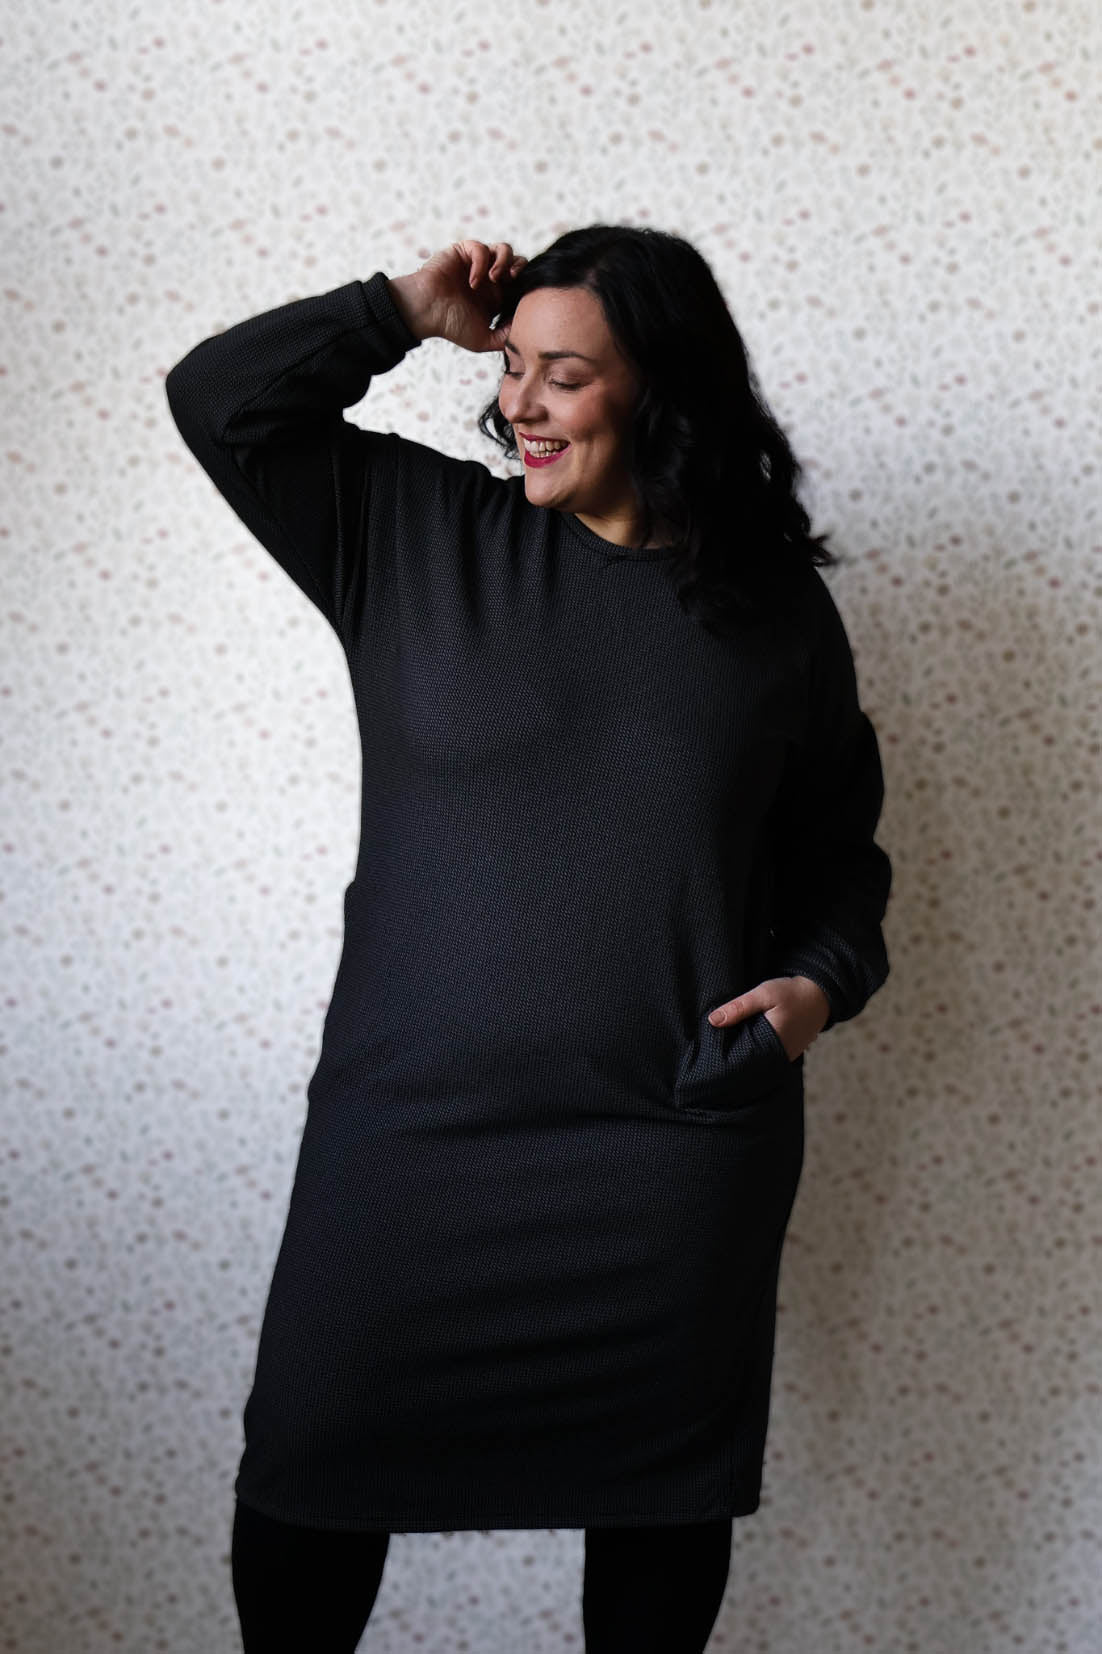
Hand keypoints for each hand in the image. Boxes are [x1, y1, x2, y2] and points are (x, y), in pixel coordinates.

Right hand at [387, 239, 527, 351]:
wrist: (427, 312)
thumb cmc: (450, 327)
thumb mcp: (483, 340)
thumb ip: (505, 337)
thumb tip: (524, 329)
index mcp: (496, 296)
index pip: (521, 284)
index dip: (526, 286)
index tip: (522, 296)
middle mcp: (489, 278)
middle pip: (518, 262)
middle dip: (521, 269)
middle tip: (514, 281)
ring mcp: (477, 263)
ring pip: (504, 249)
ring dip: (504, 261)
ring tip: (494, 278)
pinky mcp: (464, 252)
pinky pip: (481, 248)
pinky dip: (481, 263)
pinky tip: (473, 281)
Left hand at [706, 975, 830, 1061]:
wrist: (820, 993)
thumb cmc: (792, 993)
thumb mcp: (763, 994)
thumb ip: (739, 1007)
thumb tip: (713, 1021)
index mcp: (774, 1043)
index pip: (744, 1058)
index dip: (728, 1055)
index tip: (713, 1049)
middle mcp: (782, 1055)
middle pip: (751, 1062)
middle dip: (736, 1055)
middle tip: (718, 1049)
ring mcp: (788, 1055)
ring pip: (761, 1060)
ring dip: (748, 1053)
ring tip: (730, 1046)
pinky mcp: (790, 1052)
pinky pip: (770, 1056)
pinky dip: (759, 1051)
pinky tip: (748, 1042)